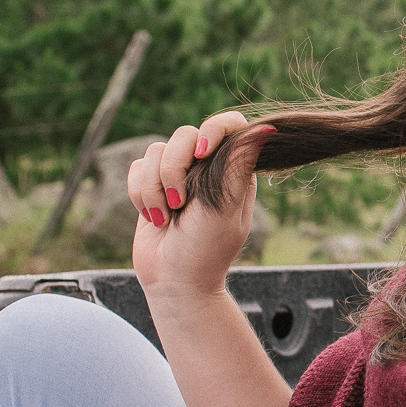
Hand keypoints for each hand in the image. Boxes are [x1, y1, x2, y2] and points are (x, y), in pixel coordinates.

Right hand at [128, 113, 271, 299]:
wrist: (173, 281)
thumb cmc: (205, 250)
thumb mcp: (225, 210)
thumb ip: (237, 167)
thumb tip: (269, 129)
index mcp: (234, 170)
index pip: (230, 126)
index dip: (213, 129)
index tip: (202, 153)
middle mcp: (206, 167)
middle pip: (184, 135)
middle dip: (174, 169)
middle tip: (180, 203)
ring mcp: (178, 175)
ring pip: (155, 151)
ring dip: (155, 188)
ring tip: (168, 216)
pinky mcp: (151, 185)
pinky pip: (136, 168)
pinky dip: (140, 194)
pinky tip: (154, 218)